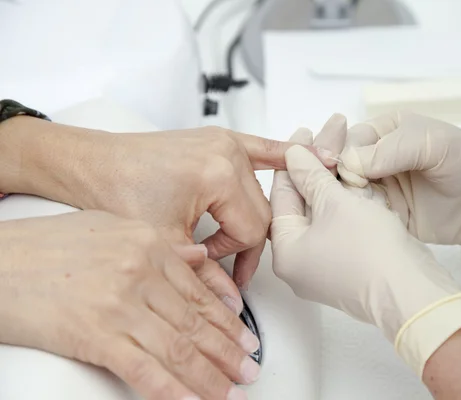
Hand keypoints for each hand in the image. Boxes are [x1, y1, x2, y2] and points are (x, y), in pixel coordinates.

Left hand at [0, 117, 336, 287]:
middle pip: (261, 212)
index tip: (220, 272)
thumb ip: (205, 277)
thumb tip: (232, 304)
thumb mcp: (165, 244)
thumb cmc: (115, 193)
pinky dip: (279, 156)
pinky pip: (261, 148)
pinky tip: (303, 156)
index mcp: (221, 175)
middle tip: (226, 265)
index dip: (237, 259)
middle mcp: (229, 153)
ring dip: (250, 216)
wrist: (90, 164)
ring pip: (259, 191)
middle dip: (244, 243)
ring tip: (237, 237)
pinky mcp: (218, 139)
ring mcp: (225, 142)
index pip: (253, 231)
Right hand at [0, 211, 259, 399]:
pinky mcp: (95, 335)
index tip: (246, 337)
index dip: (228, 320)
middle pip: (196, 321)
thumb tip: (198, 259)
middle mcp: (140, 273)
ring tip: (232, 390)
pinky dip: (174, 391)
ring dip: (210, 375)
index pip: (200, 292)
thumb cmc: (45, 246)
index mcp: (149, 245)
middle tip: (250, 368)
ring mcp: (120, 305)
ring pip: (179, 348)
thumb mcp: (111, 228)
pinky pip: (145, 370)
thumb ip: (161, 245)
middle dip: (229, 351)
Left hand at [269, 117, 460, 375]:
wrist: (411, 292)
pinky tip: (356, 173)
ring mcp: (326, 265)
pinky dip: (347, 200)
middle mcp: (301, 262)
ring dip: (335, 179)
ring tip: (344, 147)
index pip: (282, 194)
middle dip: (318, 166)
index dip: (294, 159)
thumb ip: (311, 176)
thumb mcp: (335, 203)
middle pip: (304, 202)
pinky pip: (342, 224)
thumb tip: (292, 154)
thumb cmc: (369, 250)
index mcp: (285, 251)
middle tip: (327, 133)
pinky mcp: (350, 265)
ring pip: (325, 211)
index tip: (304, 133)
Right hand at [338, 111, 460, 277]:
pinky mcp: (386, 215)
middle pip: (340, 165)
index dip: (339, 152)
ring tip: (329, 208)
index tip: (336, 167)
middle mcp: (377, 159)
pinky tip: (344, 224)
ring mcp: (380, 188)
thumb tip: (347, 164)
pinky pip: (360, 215)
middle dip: (330, 175)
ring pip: (345, 191)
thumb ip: (390, 150)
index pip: (350, 140)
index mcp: (385, 132)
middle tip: (328, 188)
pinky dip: (350, 218)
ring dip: (337, 198)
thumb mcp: (430, 143)